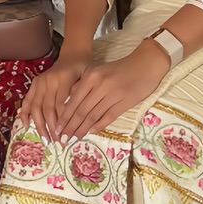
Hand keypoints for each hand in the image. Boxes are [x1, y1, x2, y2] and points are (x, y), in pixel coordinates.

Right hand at [19, 53, 88, 140]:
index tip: (67, 137)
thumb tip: (79, 119)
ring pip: (36, 107)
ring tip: (45, 140)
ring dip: (40, 125)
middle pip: (48, 109)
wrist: (73, 54)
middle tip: (58, 143)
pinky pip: (27, 101)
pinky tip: (27, 126)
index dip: (63, 122)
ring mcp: (39, 82)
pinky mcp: (34, 84)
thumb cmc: (84, 69)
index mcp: (63, 78)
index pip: (61, 105)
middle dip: (52, 128)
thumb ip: (82, 95)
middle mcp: (48, 80)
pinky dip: (25, 114)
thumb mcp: (88, 79)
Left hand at [21, 44, 163, 142]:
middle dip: (69, 127)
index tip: (56, 128)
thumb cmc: (120, 68)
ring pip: (93, 115)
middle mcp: (99, 85)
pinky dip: (98, 126)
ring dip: (82, 129)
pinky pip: (108, 117)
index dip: (64, 117)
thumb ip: (84, 85)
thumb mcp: (98, 71)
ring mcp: (113, 94)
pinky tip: (91, 132)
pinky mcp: (125, 102)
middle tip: (61, 139)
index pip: (73, 101)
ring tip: (73, 139)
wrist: (146, 64)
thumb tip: (69, 104)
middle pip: (81, 110)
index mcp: (90, 77)